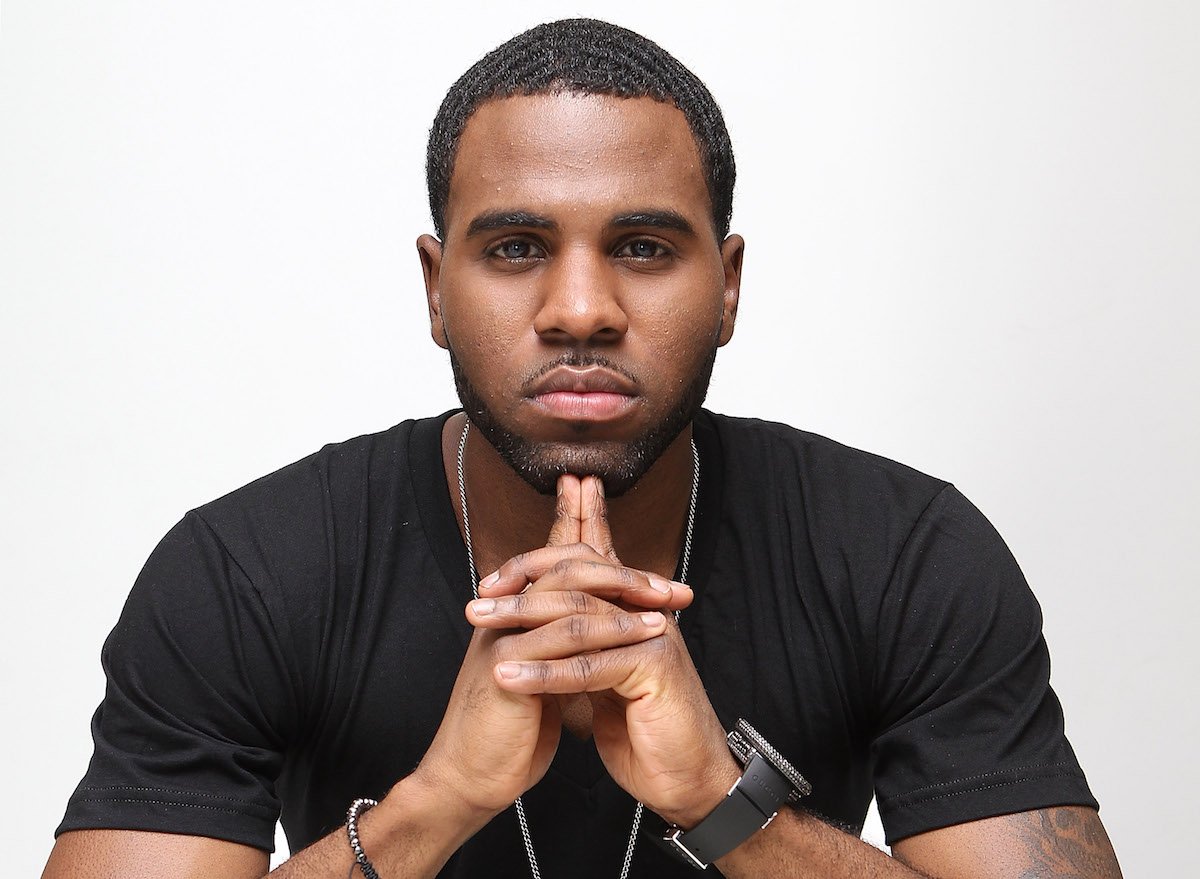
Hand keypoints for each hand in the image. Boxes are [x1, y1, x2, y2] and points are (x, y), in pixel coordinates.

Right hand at [414, 476, 681, 821]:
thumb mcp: (543, 681)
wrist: (469, 778)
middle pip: (567, 567)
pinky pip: (564, 635)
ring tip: (663, 609)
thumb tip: (603, 637)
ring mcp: (504, 633)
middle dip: (624, 575)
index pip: (565, 568)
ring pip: (569, 597)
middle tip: (667, 588)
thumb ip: (563, 653)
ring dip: (622, 600)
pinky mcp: (506, 661)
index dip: (615, 572)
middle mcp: (506, 613)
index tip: (661, 587)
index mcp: (514, 614)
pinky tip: (640, 638)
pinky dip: (608, 633)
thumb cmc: (509, 735)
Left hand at [470, 476, 740, 826]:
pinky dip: (546, 672)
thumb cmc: (644, 734)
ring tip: (483, 627)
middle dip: (522, 589)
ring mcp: (653, 635)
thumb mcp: (604, 683)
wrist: (685, 778)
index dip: (538, 566)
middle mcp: (644, 613)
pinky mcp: (655, 665)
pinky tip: (508, 676)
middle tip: (477, 602)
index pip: (585, 568)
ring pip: (579, 620)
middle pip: (578, 584)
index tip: (489, 583)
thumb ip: (584, 650)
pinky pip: (591, 665)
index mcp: (632, 611)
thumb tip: (541, 632)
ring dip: (525, 621)